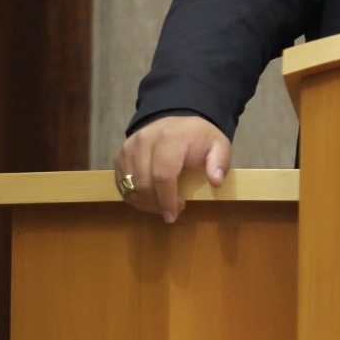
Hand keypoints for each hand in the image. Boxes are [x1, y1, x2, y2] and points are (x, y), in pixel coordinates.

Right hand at [112, 115, 231, 222]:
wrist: (177, 124)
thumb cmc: (198, 139)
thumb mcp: (218, 145)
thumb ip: (220, 161)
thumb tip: (216, 181)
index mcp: (170, 137)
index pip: (163, 175)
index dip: (166, 199)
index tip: (173, 215)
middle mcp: (144, 140)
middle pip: (143, 184)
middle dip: (157, 204)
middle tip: (172, 209)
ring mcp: (129, 147)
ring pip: (130, 187)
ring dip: (145, 203)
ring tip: (163, 203)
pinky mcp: (120, 155)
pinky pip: (122, 184)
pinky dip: (134, 197)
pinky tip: (150, 198)